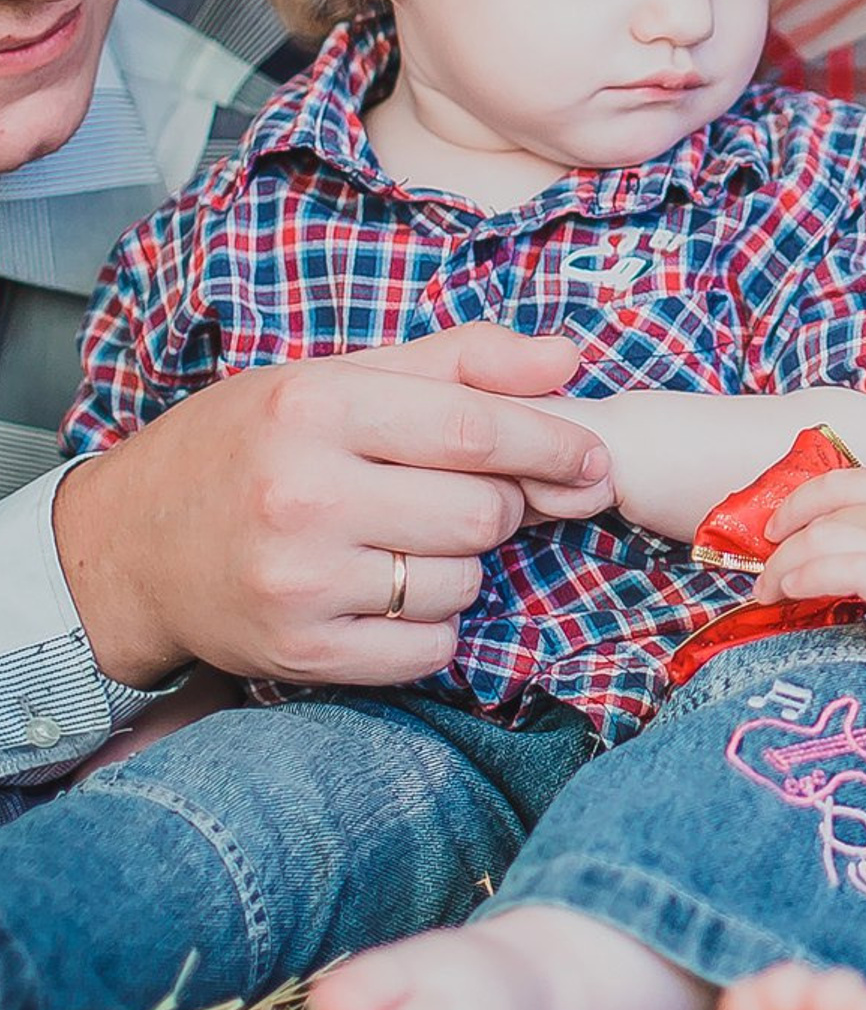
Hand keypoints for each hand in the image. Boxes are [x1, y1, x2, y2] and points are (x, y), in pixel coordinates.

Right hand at [53, 326, 612, 690]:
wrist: (129, 547)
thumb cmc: (248, 447)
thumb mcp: (338, 378)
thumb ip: (461, 362)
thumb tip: (569, 359)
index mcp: (316, 407)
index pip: (478, 429)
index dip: (554, 446)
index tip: (592, 459)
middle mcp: (304, 493)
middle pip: (484, 513)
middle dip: (501, 507)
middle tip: (466, 499)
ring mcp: (299, 579)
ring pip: (462, 582)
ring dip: (462, 567)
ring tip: (404, 542)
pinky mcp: (298, 650)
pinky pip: (429, 649)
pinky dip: (432, 628)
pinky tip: (390, 595)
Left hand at [757, 464, 865, 654]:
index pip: (851, 480)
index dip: (805, 498)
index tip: (782, 523)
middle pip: (823, 508)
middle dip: (780, 536)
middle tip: (762, 566)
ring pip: (818, 539)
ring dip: (780, 567)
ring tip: (766, 594)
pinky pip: (835, 573)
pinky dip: (800, 583)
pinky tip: (789, 601)